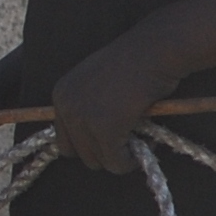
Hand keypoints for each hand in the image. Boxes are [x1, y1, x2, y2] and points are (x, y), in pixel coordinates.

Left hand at [52, 38, 181, 174]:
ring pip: (98, 161)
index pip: (65, 139)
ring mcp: (84, 119)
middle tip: (129, 140)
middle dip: (104, 152)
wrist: (153, 51)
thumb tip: (93, 140)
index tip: (111, 140)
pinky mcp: (105, 130)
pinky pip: (116, 163)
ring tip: (141, 140)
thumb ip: (89, 105)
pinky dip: (130, 161)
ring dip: (120, 157)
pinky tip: (147, 145)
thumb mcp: (98, 80)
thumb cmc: (135, 61)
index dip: (90, 144)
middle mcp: (67, 107)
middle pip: (78, 154)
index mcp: (62, 94)